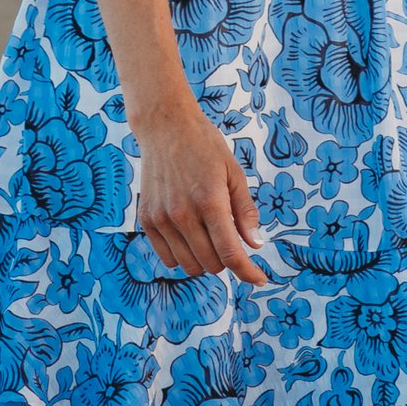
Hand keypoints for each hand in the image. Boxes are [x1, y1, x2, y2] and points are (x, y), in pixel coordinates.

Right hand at [135, 99, 266, 282]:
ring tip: (209, 233)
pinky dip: (183, 255)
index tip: (259, 279)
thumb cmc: (205, 146)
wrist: (165, 126)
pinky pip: (168, 259)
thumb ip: (245, 211)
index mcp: (209, 201)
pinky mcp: (147, 220)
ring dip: (205, 259)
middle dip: (227, 258)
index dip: (248, 272)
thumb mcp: (234, 172)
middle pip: (211, 264)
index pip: (230, 253)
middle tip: (229, 235)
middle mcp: (183, 214)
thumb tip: (256, 245)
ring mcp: (161, 219)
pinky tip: (190, 234)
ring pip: (189, 266)